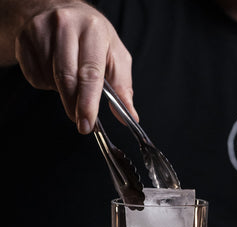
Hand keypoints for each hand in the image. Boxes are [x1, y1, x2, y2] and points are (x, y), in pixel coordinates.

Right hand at [15, 1, 137, 133]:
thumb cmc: (92, 36)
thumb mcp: (115, 55)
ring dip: (62, 92)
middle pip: (67, 79)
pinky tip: (54, 71)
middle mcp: (65, 26)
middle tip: (82, 121)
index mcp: (93, 29)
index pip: (90, 73)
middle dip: (74, 106)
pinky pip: (35, 77)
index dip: (88, 103)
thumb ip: (123, 87)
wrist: (59, 10)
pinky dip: (46, 84)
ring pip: (50, 80)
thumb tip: (129, 116)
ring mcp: (41, 31)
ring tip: (71, 80)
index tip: (88, 123)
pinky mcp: (24, 40)